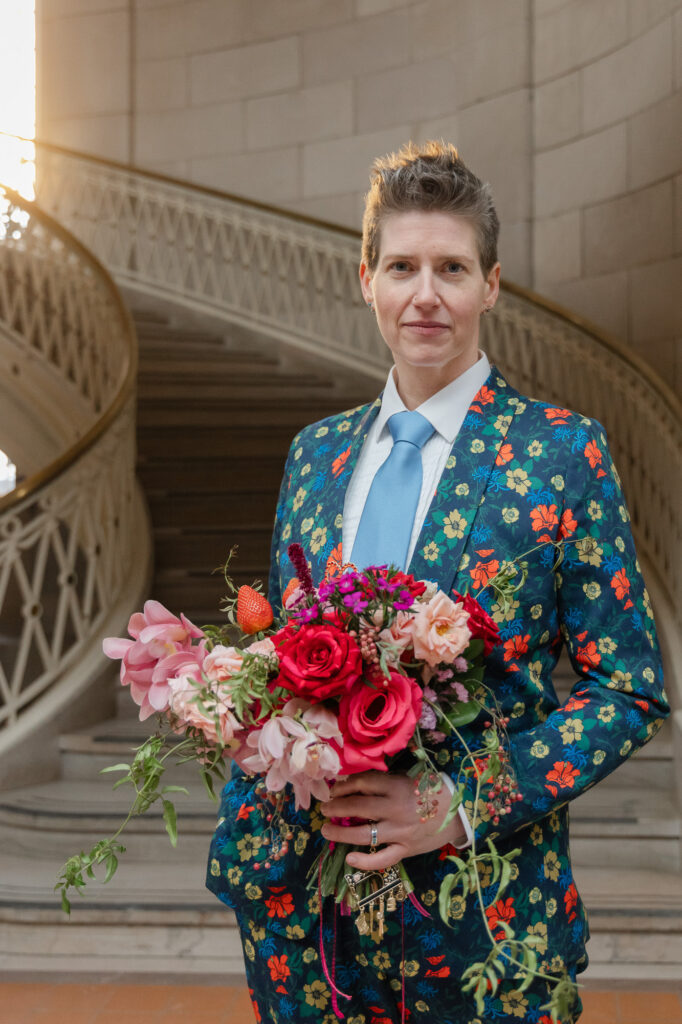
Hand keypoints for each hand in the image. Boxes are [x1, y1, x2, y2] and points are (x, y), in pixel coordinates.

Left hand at [320, 771, 466, 872]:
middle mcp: (395, 808)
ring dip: (341, 833)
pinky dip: (364, 861)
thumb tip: (354, 784)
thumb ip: (385, 782)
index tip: (333, 789)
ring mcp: (400, 831)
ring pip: (364, 834)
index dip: (343, 786)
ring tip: (326, 830)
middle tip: (324, 809)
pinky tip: (350, 858)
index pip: (362, 783)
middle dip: (336, 808)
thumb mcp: (409, 778)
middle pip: (358, 807)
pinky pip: (382, 859)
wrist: (460, 811)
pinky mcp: (406, 849)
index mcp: (396, 786)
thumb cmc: (432, 791)